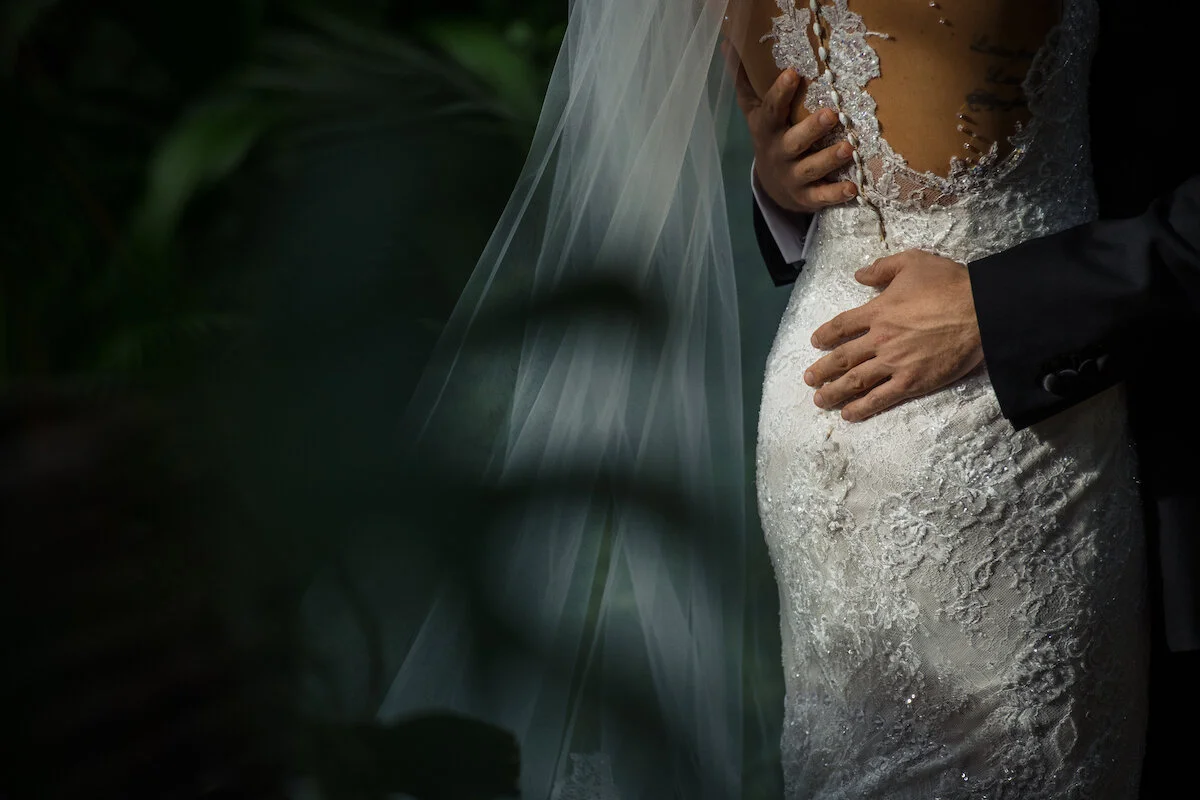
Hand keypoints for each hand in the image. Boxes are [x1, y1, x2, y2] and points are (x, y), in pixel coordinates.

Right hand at [722, 41, 857, 213]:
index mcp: (767, 129)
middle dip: (811, 128)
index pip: (771, 109)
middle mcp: (778, 153)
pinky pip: (819, 197)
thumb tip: (727, 43)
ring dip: (828, 159)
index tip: (793, 72)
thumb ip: (744, 81)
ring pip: (810, 168)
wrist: (772, 186)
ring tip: (848, 147)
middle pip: (793, 141)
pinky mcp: (804, 196)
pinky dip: (835, 194)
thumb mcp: (755, 112)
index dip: (780, 92)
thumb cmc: (770, 137)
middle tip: (831, 113)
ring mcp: (791, 176)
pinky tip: (852, 188)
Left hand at [804, 249, 984, 420]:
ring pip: (855, 381)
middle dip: (822, 370)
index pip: (841, 326)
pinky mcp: (911, 382)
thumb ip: (882, 268)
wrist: (981, 311)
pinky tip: (847, 414)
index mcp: (877, 311)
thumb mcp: (913, 262)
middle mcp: (879, 339)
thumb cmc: (949, 284)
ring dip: (833, 392)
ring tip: (820, 400)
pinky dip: (861, 408)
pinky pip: (880, 398)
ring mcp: (894, 363)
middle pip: (842, 358)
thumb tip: (859, 275)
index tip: (815, 342)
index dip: (825, 335)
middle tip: (809, 380)